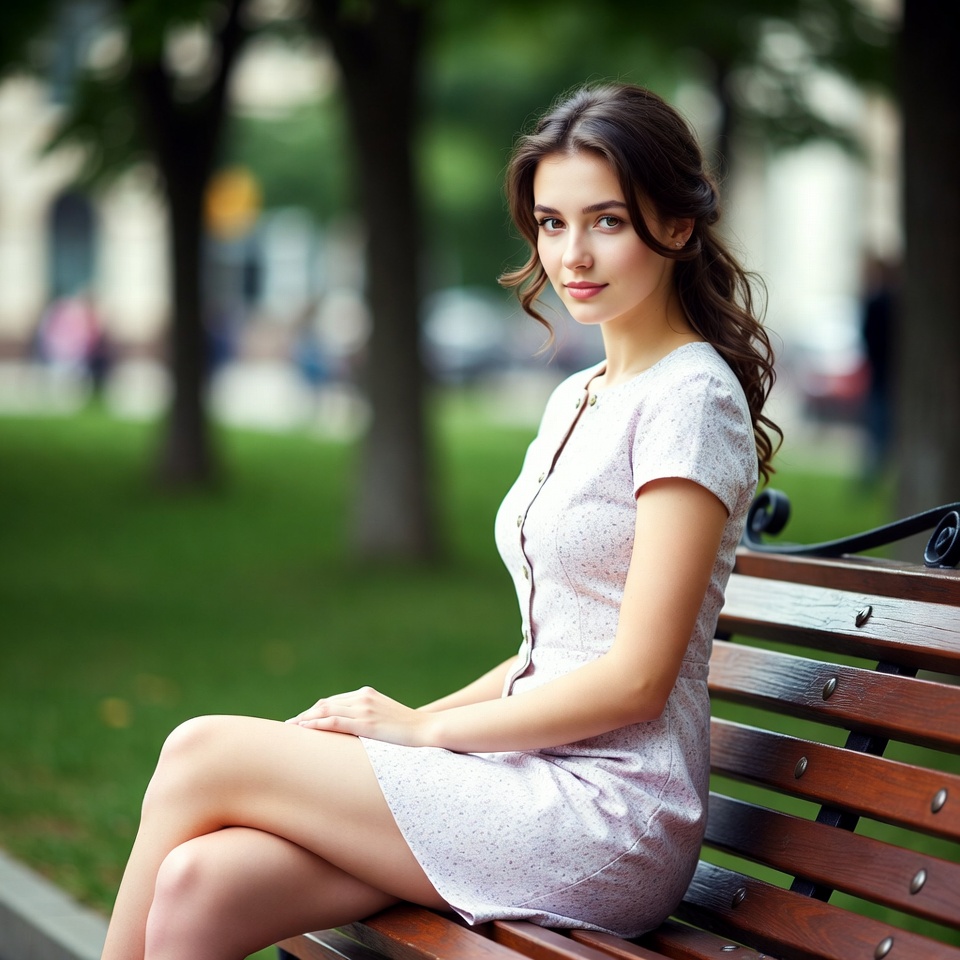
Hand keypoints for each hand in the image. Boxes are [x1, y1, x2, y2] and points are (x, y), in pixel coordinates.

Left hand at [286, 686, 431, 746]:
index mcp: (367, 694)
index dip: (315, 710)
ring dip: (305, 719)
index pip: (333, 701)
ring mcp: (364, 709)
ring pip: (326, 711)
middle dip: (306, 714)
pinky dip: (316, 724)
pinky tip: (304, 729)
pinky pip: (335, 722)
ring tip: (290, 729)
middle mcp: (363, 697)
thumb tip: (357, 730)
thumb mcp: (386, 718)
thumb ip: (369, 718)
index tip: (301, 720)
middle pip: (326, 704)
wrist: (427, 731)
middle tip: (289, 726)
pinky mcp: (366, 723)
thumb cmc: (408, 729)